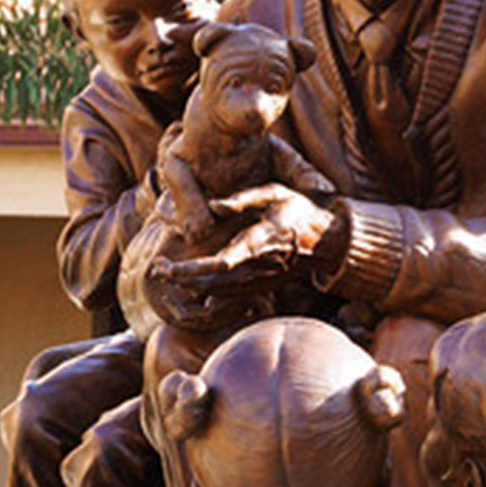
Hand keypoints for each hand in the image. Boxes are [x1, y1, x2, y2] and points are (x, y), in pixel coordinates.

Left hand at [160, 185, 334, 283]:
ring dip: (190, 284)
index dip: (196, 269)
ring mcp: (260, 279)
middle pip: (214, 279)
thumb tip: (213, 205)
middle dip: (184, 277)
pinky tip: (187, 284)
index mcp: (261, 240)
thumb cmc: (299, 211)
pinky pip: (229, 293)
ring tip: (163, 273)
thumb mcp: (276, 193)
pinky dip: (206, 290)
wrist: (328, 242)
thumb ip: (244, 199)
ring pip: (219, 290)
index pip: (224, 261)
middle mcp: (258, 265)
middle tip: (157, 270)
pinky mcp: (260, 285)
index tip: (171, 266)